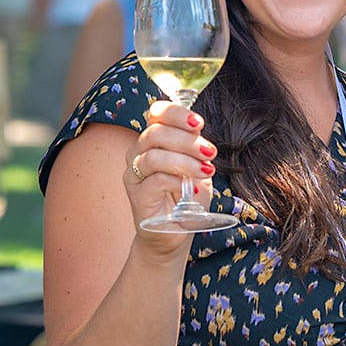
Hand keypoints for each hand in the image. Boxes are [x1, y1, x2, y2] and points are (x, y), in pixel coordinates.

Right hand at [124, 100, 216, 256]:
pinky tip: (193, 188)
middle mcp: (138, 153)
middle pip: (155, 132)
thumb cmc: (187, 197)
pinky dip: (178, 181)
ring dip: (185, 161)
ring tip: (206, 171)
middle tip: (210, 153)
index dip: (176, 113)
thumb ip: (196, 148)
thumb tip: (198, 130)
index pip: (156, 114)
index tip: (199, 124)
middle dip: (187, 140)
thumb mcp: (198, 166)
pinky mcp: (137, 196)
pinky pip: (155, 180)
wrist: (176, 232)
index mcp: (154, 140)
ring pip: (153, 156)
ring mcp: (134, 175)